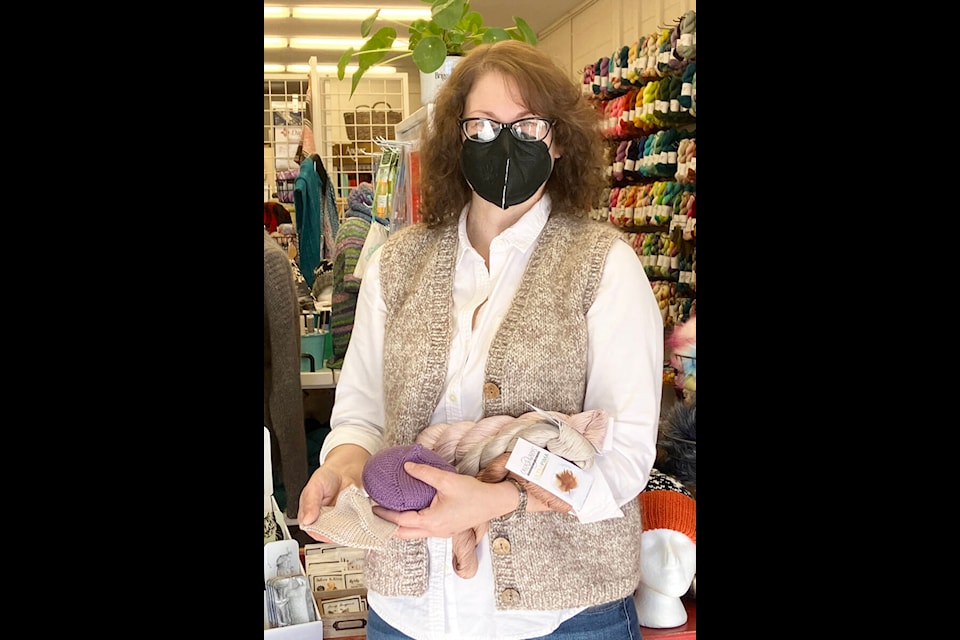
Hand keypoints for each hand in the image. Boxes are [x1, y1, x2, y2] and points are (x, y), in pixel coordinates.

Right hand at [297, 444, 368, 541]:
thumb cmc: (327, 476)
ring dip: (348, 528)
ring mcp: (339, 521)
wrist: (346, 467)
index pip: (313, 531)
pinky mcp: (352, 519)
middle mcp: (324, 520)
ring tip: (351, 516)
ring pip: (343, 533)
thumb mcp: (314, 486)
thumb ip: (310, 502)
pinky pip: (355, 527)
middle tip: (343, 520)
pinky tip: (359, 517)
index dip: (321, 533)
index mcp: (310, 515)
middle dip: (337, 531)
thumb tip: (307, 520)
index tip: (329, 529)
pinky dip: (358, 524)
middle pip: (330, 535)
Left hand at [371, 461, 517, 538]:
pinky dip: (411, 525)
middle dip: (388, 526)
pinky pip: (423, 531)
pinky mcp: (445, 529)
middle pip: (403, 534)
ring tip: (389, 513)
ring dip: (399, 526)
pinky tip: (409, 513)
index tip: (373, 506)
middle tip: (376, 514)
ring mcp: (440, 532)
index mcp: (432, 521)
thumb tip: (407, 466)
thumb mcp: (447, 480)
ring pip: (413, 534)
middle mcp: (435, 531)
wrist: (494, 503)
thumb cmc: (474, 494)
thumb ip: (425, 473)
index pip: (401, 521)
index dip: (385, 514)